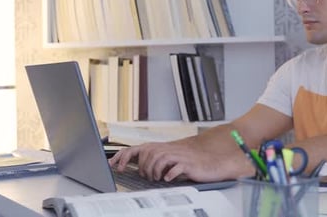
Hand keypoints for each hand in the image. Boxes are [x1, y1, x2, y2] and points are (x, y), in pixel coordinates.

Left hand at [108, 140, 252, 182]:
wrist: (213, 162)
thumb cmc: (191, 161)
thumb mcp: (170, 159)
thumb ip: (155, 159)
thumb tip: (135, 165)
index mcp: (162, 148)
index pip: (138, 148)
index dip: (124, 156)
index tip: (114, 165)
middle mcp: (168, 150)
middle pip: (146, 154)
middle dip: (142, 167)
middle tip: (147, 176)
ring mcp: (178, 156)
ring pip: (157, 160)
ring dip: (153, 171)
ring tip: (157, 178)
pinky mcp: (187, 164)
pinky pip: (174, 168)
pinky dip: (168, 174)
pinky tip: (168, 178)